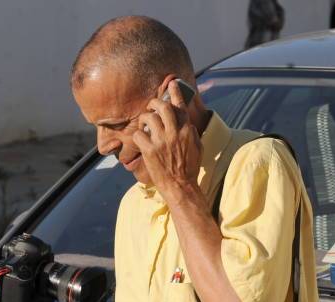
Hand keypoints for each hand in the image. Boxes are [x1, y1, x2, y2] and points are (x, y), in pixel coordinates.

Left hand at [133, 80, 202, 200]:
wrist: (181, 186)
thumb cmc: (189, 168)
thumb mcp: (197, 147)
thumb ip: (190, 132)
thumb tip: (187, 122)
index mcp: (186, 130)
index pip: (180, 105)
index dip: (175, 92)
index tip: (171, 83)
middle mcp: (174, 132)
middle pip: (162, 107)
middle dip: (154, 102)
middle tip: (150, 106)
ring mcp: (162, 141)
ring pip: (149, 118)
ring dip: (144, 118)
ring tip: (144, 124)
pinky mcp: (150, 151)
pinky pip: (139, 135)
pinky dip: (138, 136)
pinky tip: (140, 141)